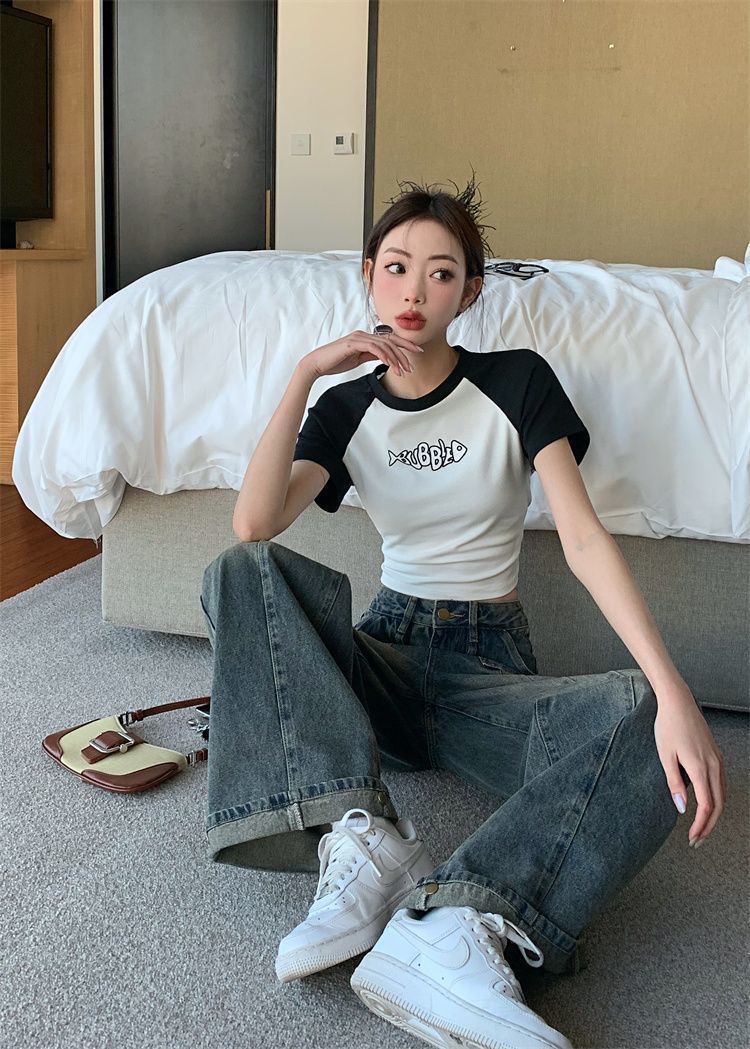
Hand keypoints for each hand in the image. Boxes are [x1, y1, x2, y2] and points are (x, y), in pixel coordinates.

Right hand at [302, 330, 423, 379]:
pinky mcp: (353, 343)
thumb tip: (384, 357)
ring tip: (402, 371)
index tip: (417, 352)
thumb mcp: (358, 359)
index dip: (404, 344)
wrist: (317, 364)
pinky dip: (384, 356)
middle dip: (404, 353)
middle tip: (412, 366)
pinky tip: (390, 365)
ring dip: (395, 358)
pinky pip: (373, 348)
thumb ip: (370, 355)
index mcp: (365, 337)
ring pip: (384, 345)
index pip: (389, 339)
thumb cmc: (335, 362)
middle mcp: (363, 334)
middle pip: (390, 341)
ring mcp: (358, 337)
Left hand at [653, 682, 726, 846]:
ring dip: (713, 815)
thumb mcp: (665, 755)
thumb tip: (682, 809)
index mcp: (700, 767)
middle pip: (719, 805)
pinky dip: (716, 799)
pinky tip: (706, 805)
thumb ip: (674, 783)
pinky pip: (721, 783)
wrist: (678, 701)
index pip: (706, 806)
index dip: (701, 825)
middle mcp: (714, 765)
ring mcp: (718, 760)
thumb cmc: (668, 726)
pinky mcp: (716, 755)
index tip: (692, 838)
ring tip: (701, 828)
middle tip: (696, 840)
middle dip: (709, 826)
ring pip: (722, 795)